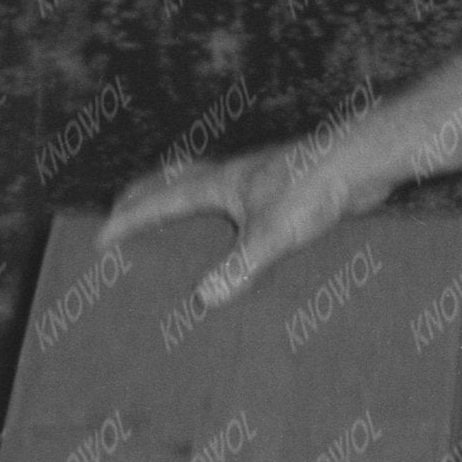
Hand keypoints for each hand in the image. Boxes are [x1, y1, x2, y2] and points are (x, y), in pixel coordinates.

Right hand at [105, 126, 382, 307]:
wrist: (362, 162)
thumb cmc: (314, 186)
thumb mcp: (271, 234)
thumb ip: (238, 267)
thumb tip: (205, 299)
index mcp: (219, 183)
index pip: (159, 201)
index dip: (128, 221)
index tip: (100, 239)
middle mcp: (233, 177)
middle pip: (174, 181)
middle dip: (145, 197)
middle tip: (120, 211)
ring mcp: (259, 182)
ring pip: (206, 189)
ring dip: (182, 202)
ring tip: (169, 225)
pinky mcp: (285, 192)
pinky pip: (239, 206)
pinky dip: (223, 219)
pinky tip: (236, 241)